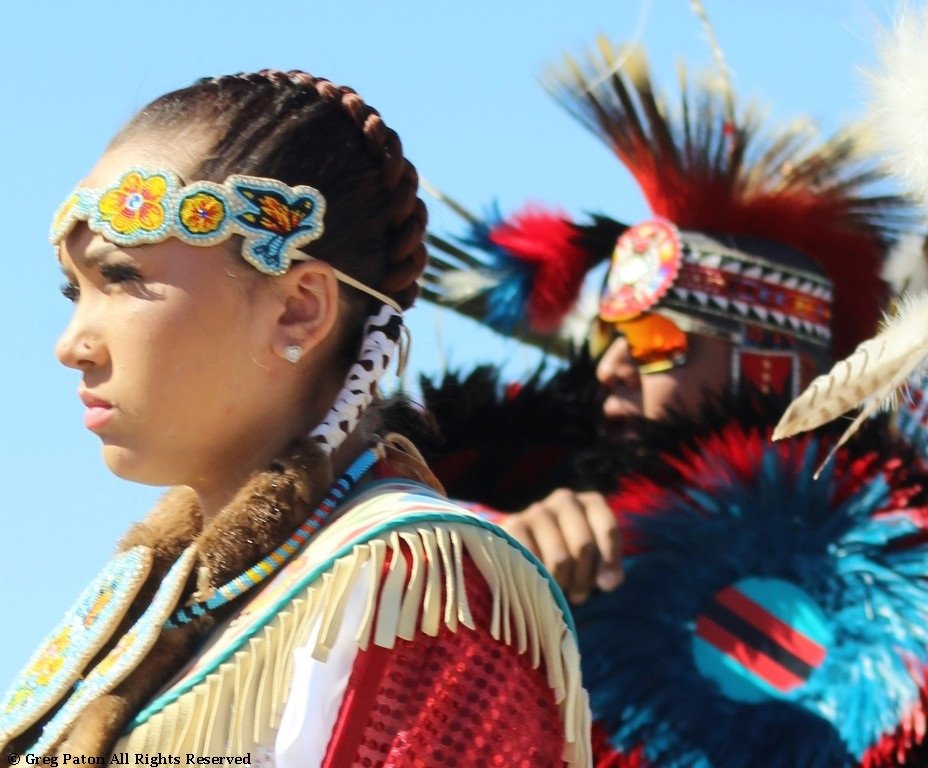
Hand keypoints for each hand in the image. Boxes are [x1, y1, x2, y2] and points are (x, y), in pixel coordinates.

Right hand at [499, 489, 622, 604]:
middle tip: (578, 596)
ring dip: (561, 583)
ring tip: (558, 593)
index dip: (609, 561)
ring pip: (560, 557)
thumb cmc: (572, 563)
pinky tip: (535, 583)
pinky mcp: (513, 525)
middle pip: (583, 546)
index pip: (608, 529)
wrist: (525, 556)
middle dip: (583, 578)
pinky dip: (537, 579)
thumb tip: (608, 583)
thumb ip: (607, 572)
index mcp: (591, 504)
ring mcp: (538, 510)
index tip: (606, 586)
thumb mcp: (595, 564)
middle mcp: (565, 500)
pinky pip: (533, 561)